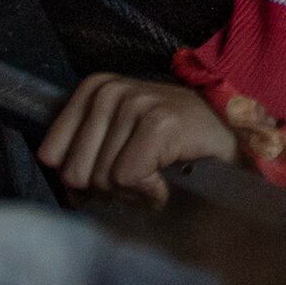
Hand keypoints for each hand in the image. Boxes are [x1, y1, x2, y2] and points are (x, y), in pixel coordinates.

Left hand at [40, 69, 243, 204]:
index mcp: (95, 89)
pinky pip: (128, 177)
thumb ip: (86, 156)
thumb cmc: (176, 140)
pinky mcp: (158, 123)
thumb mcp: (121, 137)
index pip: (51, 153)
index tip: (114, 173)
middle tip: (140, 179)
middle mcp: (110, 90)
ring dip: (132, 192)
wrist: (234, 134)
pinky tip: (165, 183)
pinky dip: (149, 193)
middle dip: (107, 189)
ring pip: (101, 177)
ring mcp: (135, 103)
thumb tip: (66, 195)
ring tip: (156, 178)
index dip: (82, 177)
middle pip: (75, 170)